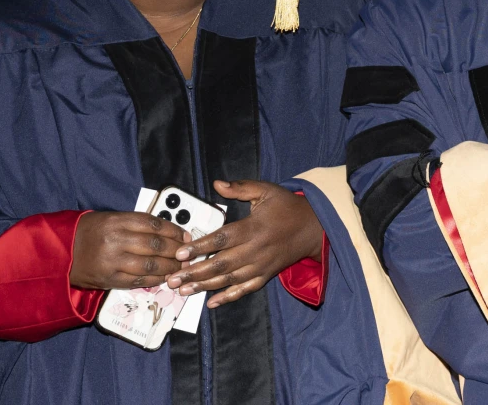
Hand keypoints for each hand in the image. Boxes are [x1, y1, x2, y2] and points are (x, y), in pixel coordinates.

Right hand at [69, 211, 185, 289]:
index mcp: (116, 221)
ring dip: (170, 267)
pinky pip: (139, 281)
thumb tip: (167, 230)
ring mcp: (112, 262)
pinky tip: (166, 277)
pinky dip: (156, 280)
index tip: (185, 234)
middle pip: (155, 246)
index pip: (153, 224)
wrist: (60, 252)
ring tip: (181, 266)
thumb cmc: (88, 232)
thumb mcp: (109, 218)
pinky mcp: (110, 280)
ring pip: (151, 265)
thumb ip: (135, 223)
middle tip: (188, 252)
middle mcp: (115, 241)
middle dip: (176, 250)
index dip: (174, 230)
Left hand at [165, 180, 322, 308]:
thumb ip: (241, 188)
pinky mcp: (266, 275)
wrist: (314, 228)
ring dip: (205, 286)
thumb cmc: (287, 207)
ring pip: (230, 279)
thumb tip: (217, 184)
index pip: (222, 238)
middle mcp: (256, 250)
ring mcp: (261, 265)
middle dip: (195, 272)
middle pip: (221, 263)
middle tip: (173, 278)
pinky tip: (212, 303)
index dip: (201, 246)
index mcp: (253, 228)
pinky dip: (229, 297)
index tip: (181, 253)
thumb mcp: (266, 190)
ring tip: (183, 291)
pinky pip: (245, 289)